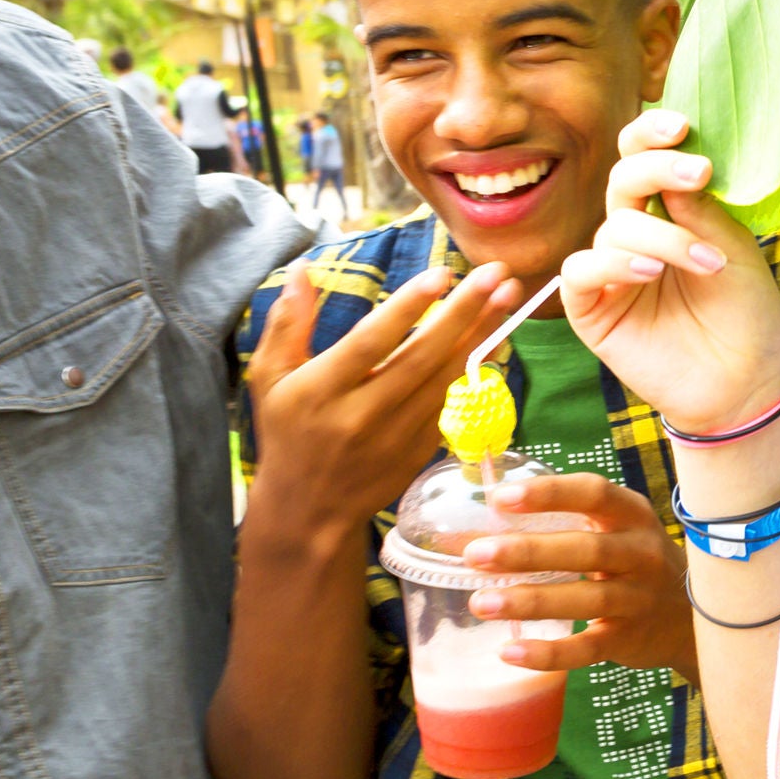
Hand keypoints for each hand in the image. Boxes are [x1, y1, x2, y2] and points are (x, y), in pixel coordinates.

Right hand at [246, 259, 522, 540]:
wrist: (309, 511)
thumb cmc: (287, 433)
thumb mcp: (270, 378)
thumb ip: (287, 323)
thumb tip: (301, 267)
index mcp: (321, 391)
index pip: (371, 343)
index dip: (407, 308)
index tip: (442, 273)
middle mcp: (362, 414)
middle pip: (421, 356)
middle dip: (465, 310)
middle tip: (498, 272)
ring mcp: (396, 436)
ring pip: (447, 377)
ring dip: (483, 333)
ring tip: (510, 293)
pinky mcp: (420, 449)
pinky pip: (453, 400)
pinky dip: (477, 366)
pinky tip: (497, 334)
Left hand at [462, 473, 696, 680]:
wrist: (689, 617)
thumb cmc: (632, 562)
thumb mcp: (612, 531)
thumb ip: (555, 525)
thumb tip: (467, 531)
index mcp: (632, 515)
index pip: (594, 493)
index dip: (548, 494)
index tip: (500, 498)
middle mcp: (642, 553)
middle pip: (586, 549)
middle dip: (528, 551)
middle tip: (476, 555)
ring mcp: (639, 599)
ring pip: (586, 599)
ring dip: (531, 601)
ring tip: (481, 603)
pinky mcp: (629, 639)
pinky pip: (588, 648)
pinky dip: (549, 653)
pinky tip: (510, 651)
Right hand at [560, 108, 779, 433]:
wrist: (743, 383)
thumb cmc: (745, 315)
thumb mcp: (734, 250)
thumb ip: (701, 209)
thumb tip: (676, 160)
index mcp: (668, 212)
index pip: (643, 158)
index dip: (653, 135)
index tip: (682, 125)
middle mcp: (634, 234)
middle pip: (622, 179)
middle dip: (657, 168)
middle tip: (698, 173)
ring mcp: (610, 271)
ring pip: (613, 227)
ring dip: (663, 237)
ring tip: (707, 264)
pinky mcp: (590, 309)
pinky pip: (580, 271)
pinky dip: (613, 264)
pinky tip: (650, 273)